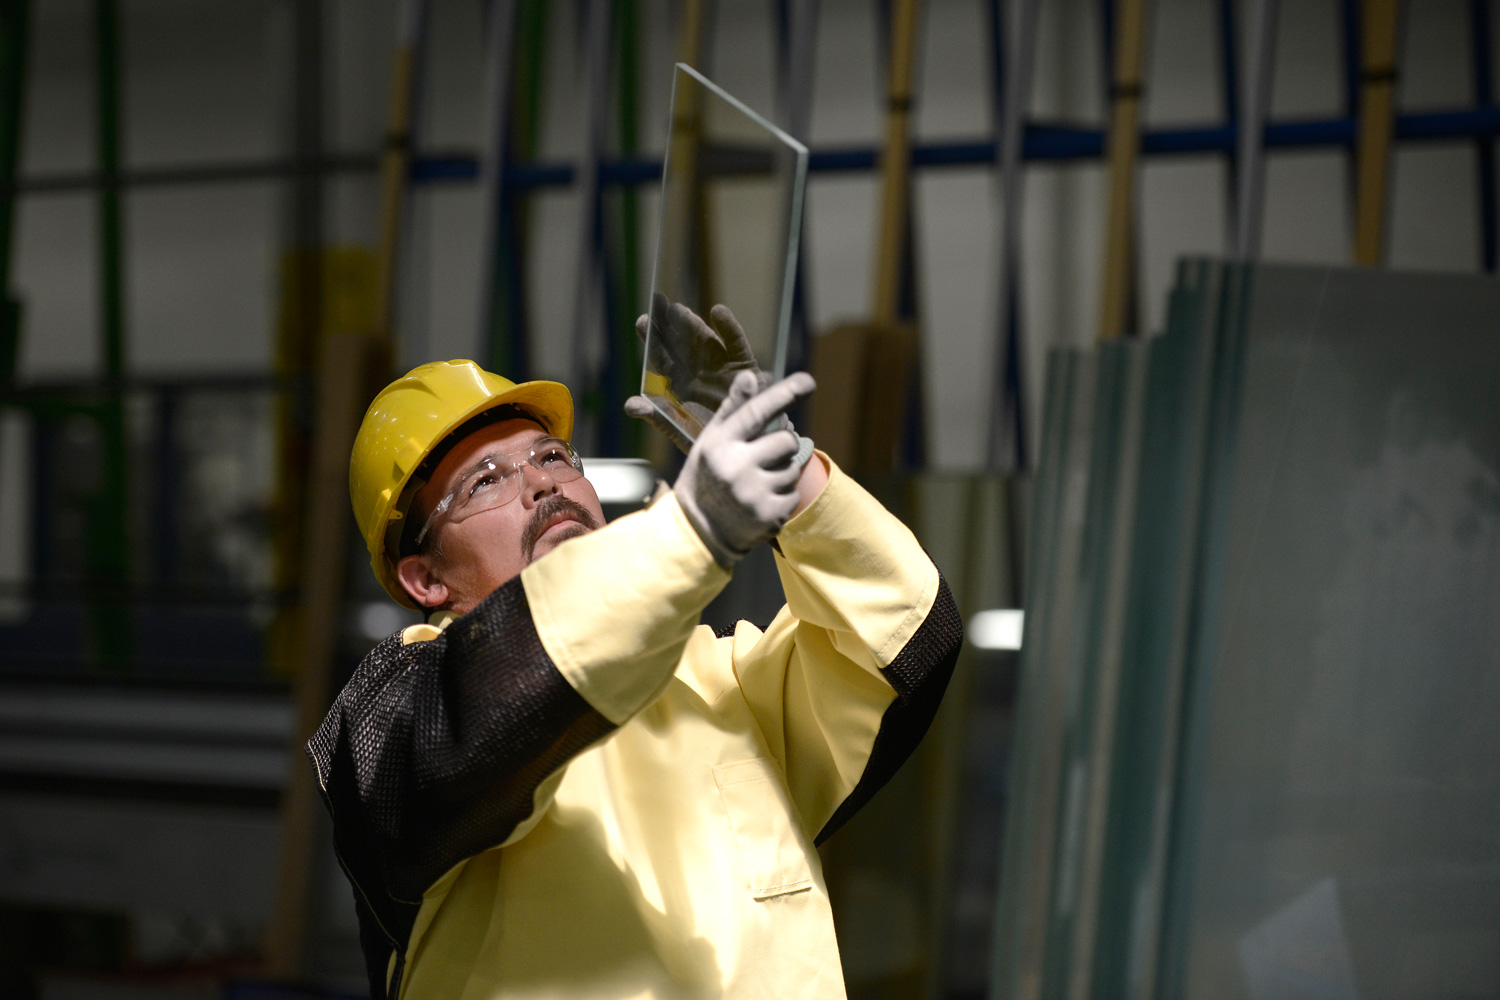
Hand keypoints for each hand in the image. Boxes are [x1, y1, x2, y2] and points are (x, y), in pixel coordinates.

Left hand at [624, 296, 786, 453]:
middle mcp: (698, 370)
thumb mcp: (681, 430)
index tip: (643, 321)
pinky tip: (718, 312)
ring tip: (680, 311)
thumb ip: (658, 417)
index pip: (661, 357)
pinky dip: (729, 328)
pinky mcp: (745, 368)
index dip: (652, 338)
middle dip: (669, 323)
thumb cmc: (712, 441)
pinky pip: (737, 344)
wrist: (749, 449)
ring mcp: (721, 366)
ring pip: (705, 339)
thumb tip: (630, 405)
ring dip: (693, 324)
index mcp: (678, 384)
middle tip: (658, 302)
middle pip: (680, 342)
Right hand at [674, 370, 816, 564]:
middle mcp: (736, 468)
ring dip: (782, 472)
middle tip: (765, 454)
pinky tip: (761, 500)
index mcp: (720, 444)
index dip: (784, 394)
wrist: (698, 530)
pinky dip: (783, 496)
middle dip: (783, 444)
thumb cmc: (707, 475)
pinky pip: (793, 495)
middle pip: (786, 441)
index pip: (757, 412)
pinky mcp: (768, 516)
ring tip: (758, 481)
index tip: (808, 381)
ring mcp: (753, 494)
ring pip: (792, 469)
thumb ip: (733, 409)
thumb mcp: (711, 440)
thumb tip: (752, 376)